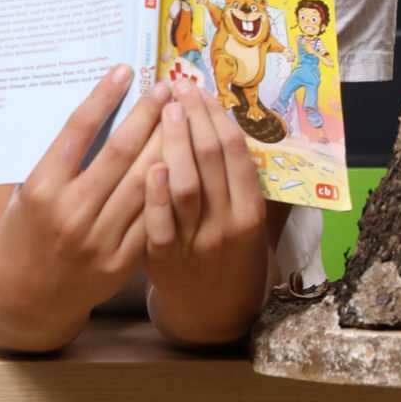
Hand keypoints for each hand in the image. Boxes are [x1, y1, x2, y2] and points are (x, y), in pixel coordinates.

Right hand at [0, 66, 165, 320]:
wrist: (22, 299)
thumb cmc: (25, 233)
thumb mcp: (28, 192)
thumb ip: (62, 160)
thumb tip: (101, 109)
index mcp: (40, 189)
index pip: (77, 131)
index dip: (103, 97)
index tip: (124, 70)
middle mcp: (69, 212)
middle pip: (120, 152)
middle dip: (147, 114)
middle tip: (167, 86)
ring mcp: (97, 239)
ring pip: (145, 180)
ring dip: (168, 143)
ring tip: (183, 115)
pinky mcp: (120, 261)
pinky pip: (154, 215)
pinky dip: (171, 185)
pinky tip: (186, 161)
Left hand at [143, 74, 271, 342]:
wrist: (213, 312)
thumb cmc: (231, 254)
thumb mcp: (249, 220)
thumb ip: (240, 181)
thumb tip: (227, 123)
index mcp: (252, 210)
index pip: (235, 152)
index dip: (218, 117)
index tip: (202, 92)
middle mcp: (228, 225)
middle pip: (211, 160)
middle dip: (194, 119)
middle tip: (179, 89)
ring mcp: (196, 242)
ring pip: (187, 185)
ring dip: (174, 143)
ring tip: (162, 111)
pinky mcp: (164, 258)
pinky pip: (160, 221)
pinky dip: (155, 191)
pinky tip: (148, 163)